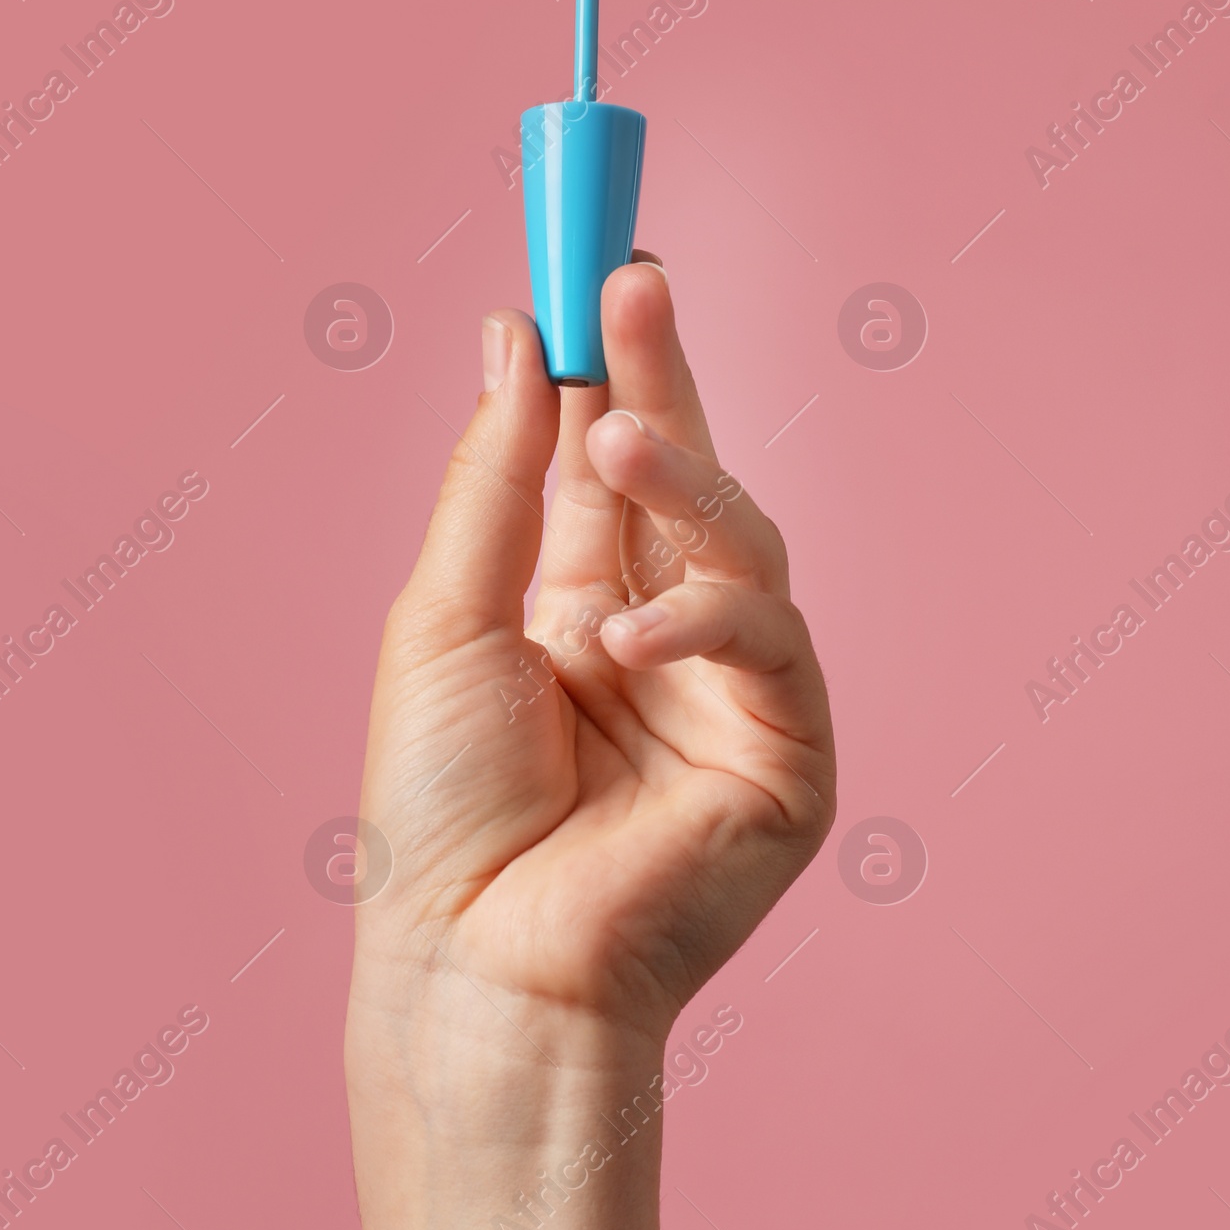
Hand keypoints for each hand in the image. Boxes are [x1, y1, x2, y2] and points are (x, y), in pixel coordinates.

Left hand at [349, 259, 835, 1091]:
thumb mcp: (448, 616)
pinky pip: (769, 647)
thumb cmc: (441, 811)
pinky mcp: (788, 757)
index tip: (599, 266)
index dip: (615, 365)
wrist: (472, 963)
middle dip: (666, 380)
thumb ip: (497, 480)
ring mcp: (731, 696)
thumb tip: (516, 338)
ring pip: (747, 543)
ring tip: (616, 443)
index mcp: (578, 604)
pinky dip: (703, 622)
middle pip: (692, 480)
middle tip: (633, 285)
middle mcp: (663, 637)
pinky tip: (624, 637)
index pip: (613, 460)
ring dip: (688, 483)